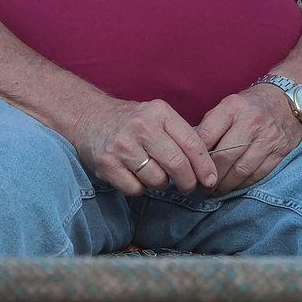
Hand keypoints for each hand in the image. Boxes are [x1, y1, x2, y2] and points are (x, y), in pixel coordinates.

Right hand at [65, 96, 218, 195]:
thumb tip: (207, 167)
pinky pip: (135, 188)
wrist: (90, 117)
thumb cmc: (132, 121)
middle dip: (188, 181)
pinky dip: (140, 188)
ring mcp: (122, 145)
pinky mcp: (106, 163)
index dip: (205, 166)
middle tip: (189, 187)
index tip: (211, 179)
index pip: (192, 144)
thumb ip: (181, 135)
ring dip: (162, 184)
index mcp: (160, 113)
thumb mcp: (158, 116)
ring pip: (156, 179)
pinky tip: (137, 177)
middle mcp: (141, 127)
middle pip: (177, 164)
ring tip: (157, 175)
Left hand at [194, 83, 301, 193]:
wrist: (286, 101)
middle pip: (224, 157)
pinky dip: (243, 184)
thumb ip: (210, 127)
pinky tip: (234, 185)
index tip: (189, 170)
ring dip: (225, 185)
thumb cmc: (249, 107)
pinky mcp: (281, 151)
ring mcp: (269, 137)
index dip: (194, 158)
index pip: (206, 137)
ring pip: (241, 170)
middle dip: (209, 177)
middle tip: (201, 187)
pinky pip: (258, 175)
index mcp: (233, 108)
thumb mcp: (227, 107)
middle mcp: (252, 121)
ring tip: (215, 190)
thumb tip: (190, 155)